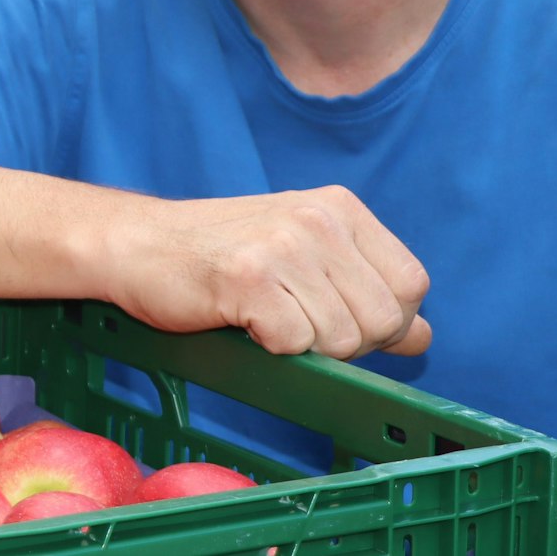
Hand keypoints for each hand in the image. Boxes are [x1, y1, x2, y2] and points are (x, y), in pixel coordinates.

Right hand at [102, 186, 430, 359]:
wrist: (135, 243)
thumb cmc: (216, 254)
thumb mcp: (301, 257)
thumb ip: (363, 290)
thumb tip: (422, 337)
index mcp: (339, 208)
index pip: (410, 283)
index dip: (383, 320)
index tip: (336, 317)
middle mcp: (318, 219)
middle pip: (383, 318)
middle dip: (347, 342)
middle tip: (294, 324)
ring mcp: (284, 246)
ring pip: (342, 338)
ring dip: (304, 346)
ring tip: (264, 318)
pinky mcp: (248, 278)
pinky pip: (295, 344)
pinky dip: (271, 348)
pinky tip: (243, 321)